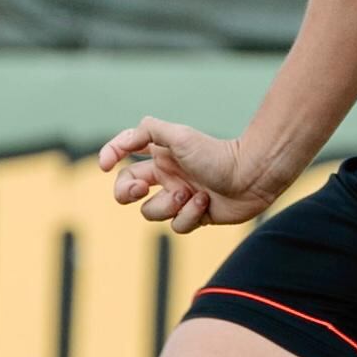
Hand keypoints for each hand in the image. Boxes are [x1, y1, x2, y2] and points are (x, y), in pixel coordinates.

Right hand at [97, 117, 281, 233]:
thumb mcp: (179, 135)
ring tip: (190, 193)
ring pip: (151, 211)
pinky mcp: (194, 216)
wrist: (251, 176)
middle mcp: (167, 177)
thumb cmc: (216, 153)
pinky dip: (189, 215)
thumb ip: (148, 131)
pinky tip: (206, 203)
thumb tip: (125, 139)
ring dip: (168, 204)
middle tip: (139, 189)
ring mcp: (179, 198)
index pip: (125, 155)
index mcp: (160, 156)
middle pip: (127, 190)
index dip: (111, 156)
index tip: (104, 164)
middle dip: (126, 191)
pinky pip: (177, 225)